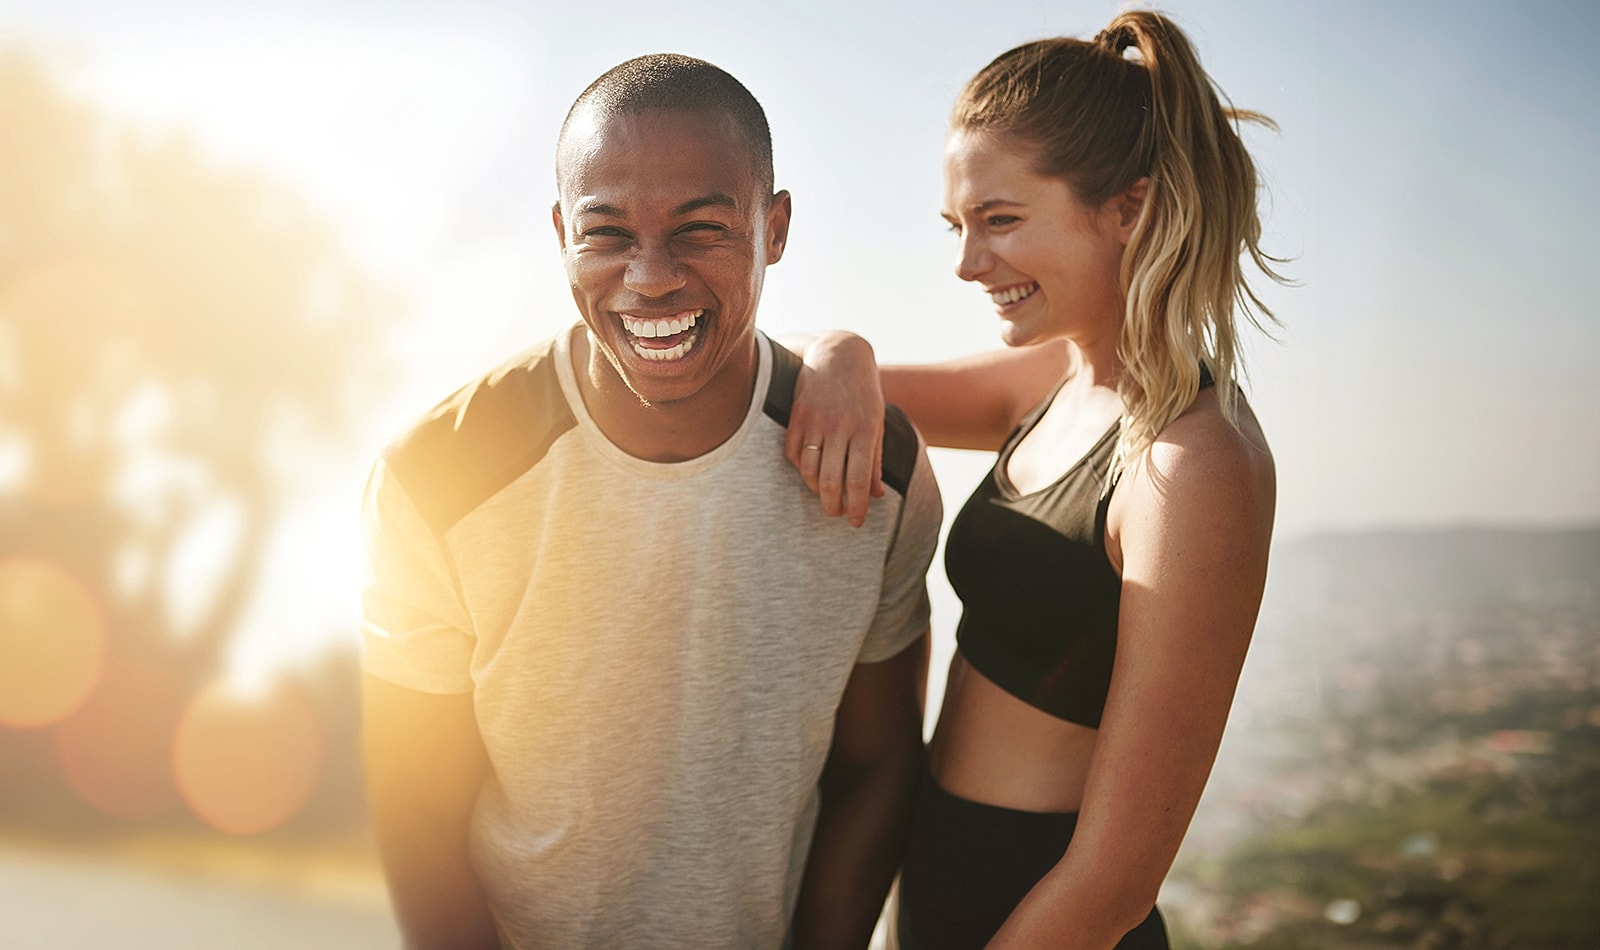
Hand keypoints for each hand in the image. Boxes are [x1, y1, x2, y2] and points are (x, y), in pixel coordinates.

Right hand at [784, 332, 884, 526]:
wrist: (839, 355)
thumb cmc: (863, 393)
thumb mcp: (876, 423)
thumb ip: (876, 460)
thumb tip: (876, 495)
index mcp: (864, 430)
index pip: (859, 479)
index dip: (857, 506)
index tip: (855, 522)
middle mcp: (839, 427)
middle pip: (831, 480)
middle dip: (832, 505)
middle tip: (836, 513)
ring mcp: (815, 421)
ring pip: (809, 471)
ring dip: (815, 490)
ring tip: (824, 495)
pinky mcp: (796, 416)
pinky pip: (794, 454)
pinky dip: (801, 470)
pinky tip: (811, 472)